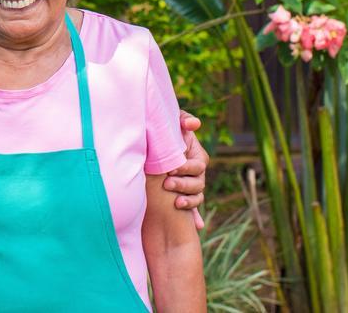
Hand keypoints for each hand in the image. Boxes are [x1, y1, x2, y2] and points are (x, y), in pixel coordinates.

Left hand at [165, 111, 207, 229]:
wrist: (150, 146)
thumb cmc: (162, 131)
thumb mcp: (172, 123)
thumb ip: (183, 121)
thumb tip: (195, 124)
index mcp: (196, 156)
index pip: (197, 165)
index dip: (186, 167)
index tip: (171, 168)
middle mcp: (196, 173)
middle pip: (198, 182)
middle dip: (183, 184)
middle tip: (167, 184)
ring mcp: (191, 186)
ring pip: (197, 197)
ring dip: (189, 201)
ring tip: (176, 202)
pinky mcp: (183, 197)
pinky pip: (193, 210)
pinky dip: (196, 218)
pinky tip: (198, 226)